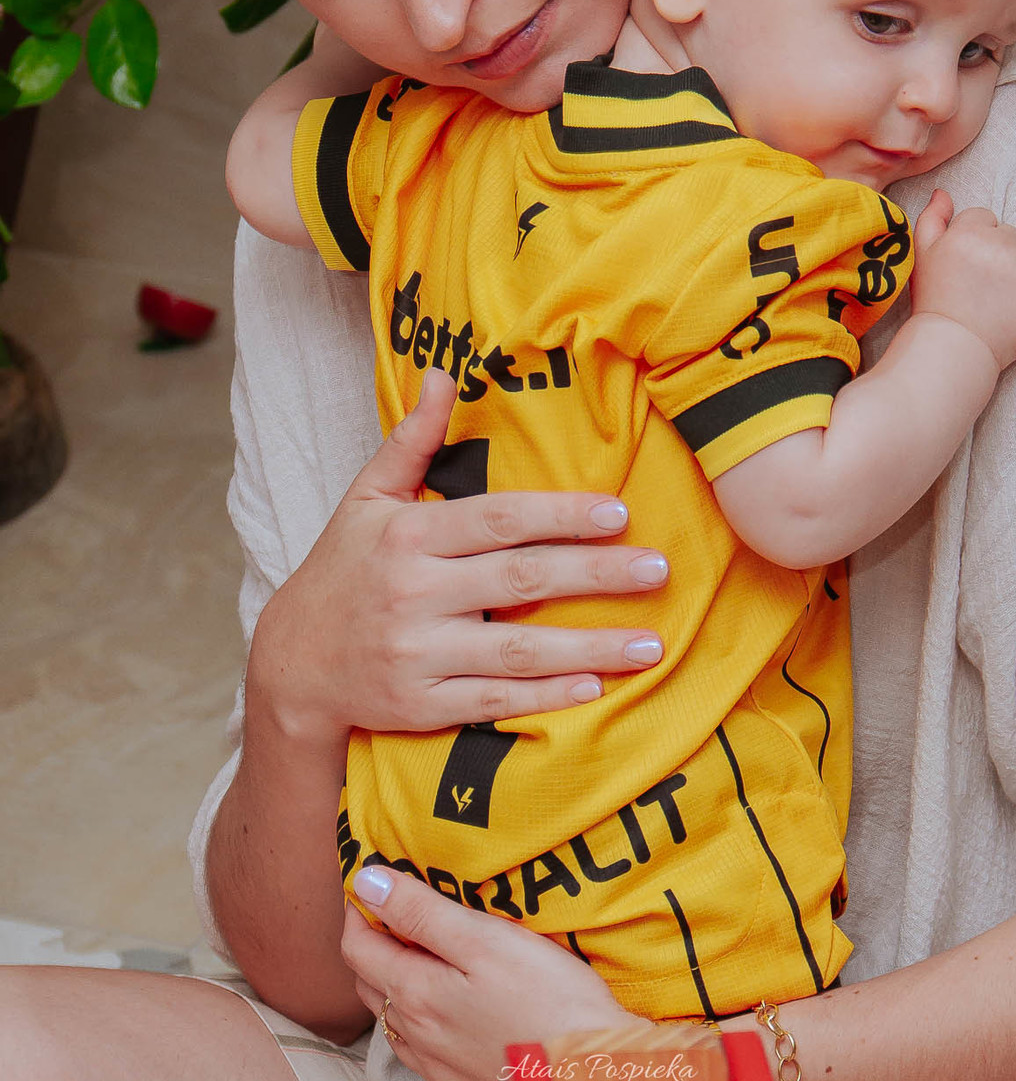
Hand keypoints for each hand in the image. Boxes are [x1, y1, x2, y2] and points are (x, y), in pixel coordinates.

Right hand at [248, 371, 668, 746]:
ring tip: (651, 644)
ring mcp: (417, 653)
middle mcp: (413, 593)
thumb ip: (412, 440)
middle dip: (596, 575)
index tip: (619, 514)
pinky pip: (492, 701)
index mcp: (408, 535)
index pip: (498, 520)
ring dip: (590, 647)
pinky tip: (594, 687)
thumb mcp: (365, 498)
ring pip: (516, 651)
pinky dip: (545, 696)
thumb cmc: (344, 569)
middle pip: (520, 582)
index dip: (560, 516)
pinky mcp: (419, 706)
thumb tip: (443, 374)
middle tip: (658, 570)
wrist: (291, 663)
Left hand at [343, 864, 628, 1080]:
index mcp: (416, 994)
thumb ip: (422, 912)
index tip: (370, 884)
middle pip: (371, 985)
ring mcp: (439, 1070)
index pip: (358, 948)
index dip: (358, 911)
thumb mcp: (485, 939)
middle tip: (394, 914)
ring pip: (396, 1022)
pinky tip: (449, 1012)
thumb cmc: (546, 1001)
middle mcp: (417, 1037)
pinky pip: (424, 1053)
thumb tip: (367, 884)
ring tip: (422, 958)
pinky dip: (422, 1023)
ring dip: (396, 986)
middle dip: (372, 945)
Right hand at [910, 190, 1015, 371]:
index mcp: (971, 231)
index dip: (976, 245)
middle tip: (982, 288)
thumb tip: (944, 192)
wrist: (955, 349)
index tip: (968, 269)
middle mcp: (1003, 245)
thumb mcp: (921, 255)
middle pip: (1012, 237)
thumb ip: (932, 218)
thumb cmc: (935, 302)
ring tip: (998, 303)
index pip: (986, 219)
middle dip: (1001, 257)